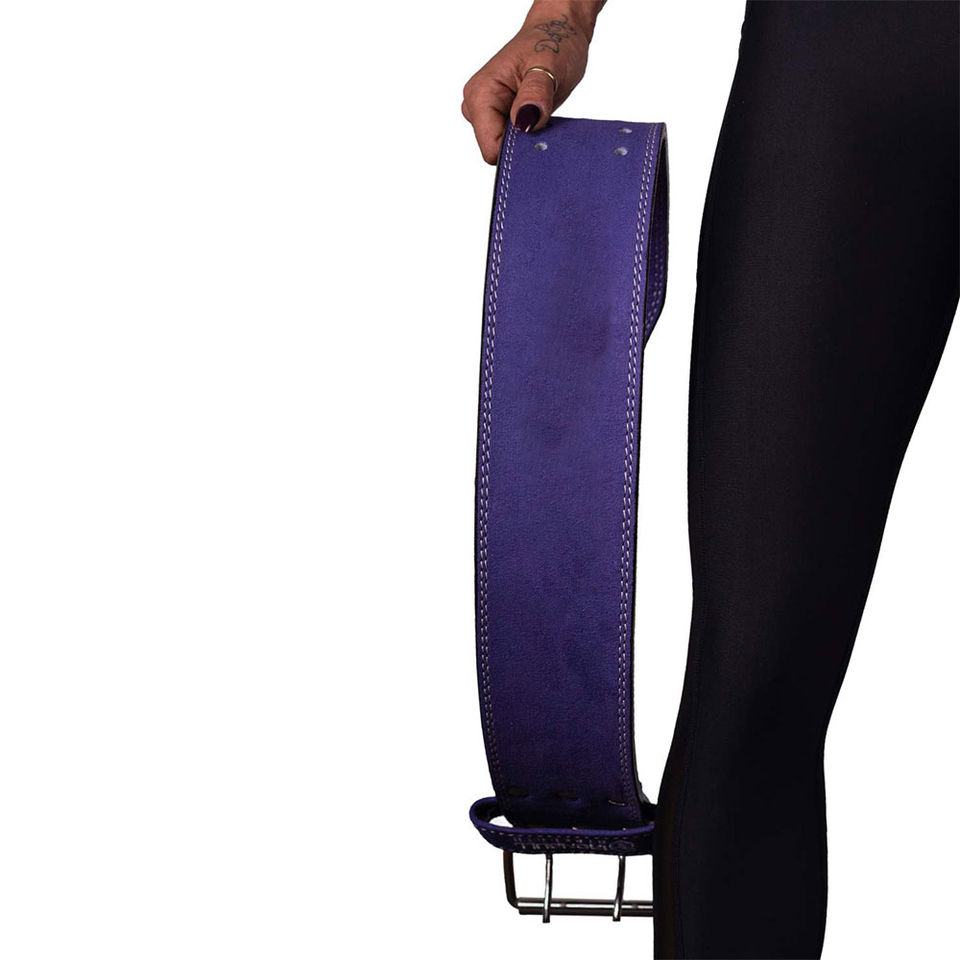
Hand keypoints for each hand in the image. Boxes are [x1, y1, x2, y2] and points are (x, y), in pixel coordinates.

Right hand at [461, 1, 603, 163]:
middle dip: (523, 143)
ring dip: (527, 139)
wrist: (557, 33)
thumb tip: (524, 122)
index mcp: (480, 94)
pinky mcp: (497, 118)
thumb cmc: (553, 43)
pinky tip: (539, 118)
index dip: (518, 149)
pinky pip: (511, 141)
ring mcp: (486, 113)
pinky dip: (528, 136)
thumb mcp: (549, 66)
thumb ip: (535, 95)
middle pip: (497, 151)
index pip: (491, 148)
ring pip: (505, 149)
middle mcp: (476, 105)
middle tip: (544, 117)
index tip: (538, 131)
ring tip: (542, 113)